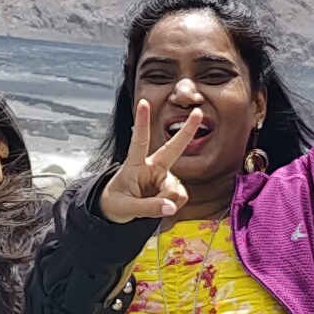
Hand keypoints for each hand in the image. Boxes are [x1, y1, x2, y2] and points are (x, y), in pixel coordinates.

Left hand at [98, 106, 194, 228]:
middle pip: (173, 147)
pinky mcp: (170, 188)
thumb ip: (148, 208)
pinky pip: (179, 198)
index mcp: (134, 164)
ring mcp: (163, 177)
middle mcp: (152, 167)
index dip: (142, 122)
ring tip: (150, 207)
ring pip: (174, 189)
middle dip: (187, 130)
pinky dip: (172, 205)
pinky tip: (161, 206)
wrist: (114, 211)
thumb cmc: (114, 203)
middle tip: (199, 112)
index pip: (139, 141)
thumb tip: (171, 207)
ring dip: (167, 201)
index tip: (144, 102)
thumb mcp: (125, 208)